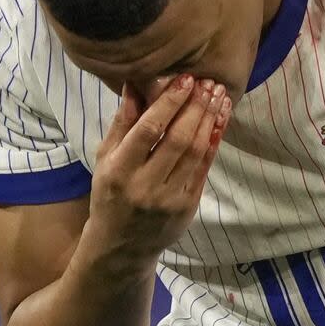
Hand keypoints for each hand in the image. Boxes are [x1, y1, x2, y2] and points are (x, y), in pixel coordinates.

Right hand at [87, 75, 230, 271]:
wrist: (121, 246)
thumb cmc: (110, 194)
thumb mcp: (104, 158)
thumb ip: (122, 122)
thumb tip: (135, 82)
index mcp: (118, 171)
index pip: (148, 130)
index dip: (170, 102)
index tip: (186, 79)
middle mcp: (144, 186)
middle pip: (178, 139)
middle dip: (196, 107)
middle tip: (208, 83)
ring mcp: (169, 199)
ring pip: (195, 152)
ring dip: (210, 120)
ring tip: (218, 95)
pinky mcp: (187, 206)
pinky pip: (204, 167)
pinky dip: (214, 141)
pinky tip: (220, 120)